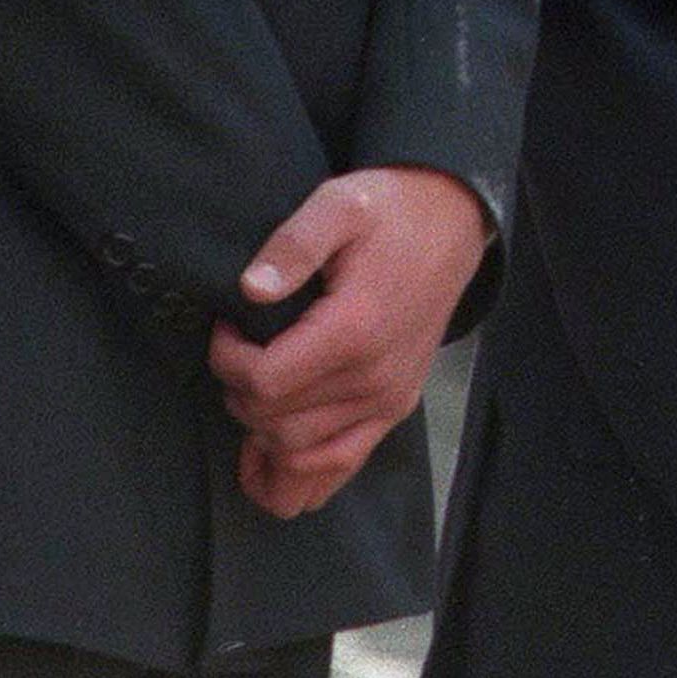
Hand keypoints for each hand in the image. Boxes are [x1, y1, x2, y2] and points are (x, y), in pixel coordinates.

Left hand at [205, 165, 487, 518]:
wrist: (451, 223)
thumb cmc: (390, 210)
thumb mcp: (338, 203)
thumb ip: (293, 244)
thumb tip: (250, 289)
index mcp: (355, 329)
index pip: (266, 381)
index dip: (227, 360)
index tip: (225, 326)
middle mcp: (373, 379)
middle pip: (278, 424)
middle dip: (238, 394)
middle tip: (234, 353)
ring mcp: (387, 401)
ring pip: (303, 457)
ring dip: (260, 436)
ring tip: (246, 396)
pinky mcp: (395, 409)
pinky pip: (342, 465)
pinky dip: (300, 474)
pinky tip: (268, 457)